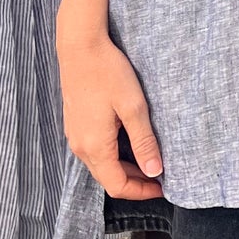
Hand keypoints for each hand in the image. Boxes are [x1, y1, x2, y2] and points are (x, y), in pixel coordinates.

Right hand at [56, 21, 164, 199]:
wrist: (80, 46)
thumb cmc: (107, 72)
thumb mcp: (133, 107)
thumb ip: (144, 142)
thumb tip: (155, 172)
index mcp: (95, 147)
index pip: (117, 186)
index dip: (141, 192)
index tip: (163, 187)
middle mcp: (80, 147)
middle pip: (108, 178)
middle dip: (134, 182)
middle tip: (160, 175)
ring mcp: (75, 135)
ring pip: (101, 165)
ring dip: (124, 169)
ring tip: (149, 160)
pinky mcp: (75, 124)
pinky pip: (94, 150)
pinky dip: (113, 155)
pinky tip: (129, 143)